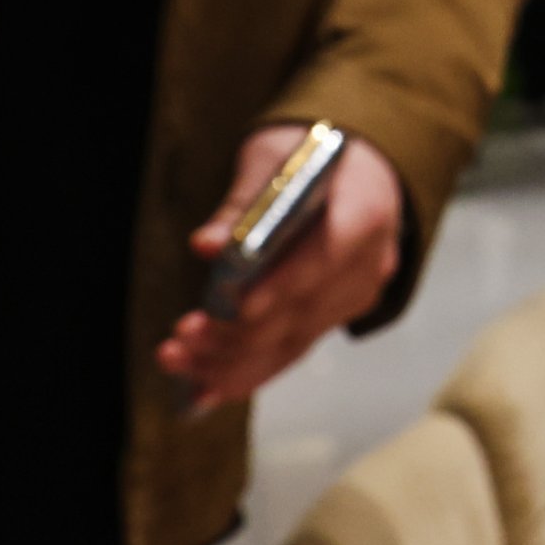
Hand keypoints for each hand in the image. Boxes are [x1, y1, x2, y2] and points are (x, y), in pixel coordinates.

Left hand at [158, 128, 406, 412]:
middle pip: (305, 312)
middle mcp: (369, 265)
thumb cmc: (308, 155)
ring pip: (293, 342)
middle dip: (240, 333)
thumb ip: (244, 202)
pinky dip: (247, 372)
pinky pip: (291, 351)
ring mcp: (355, 297)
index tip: (236, 308)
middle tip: (182, 336)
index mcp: (365, 214)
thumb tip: (205, 246)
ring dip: (232, 359)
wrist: (355, 167)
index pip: (327, 258)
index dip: (283, 287)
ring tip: (175, 358)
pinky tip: (204, 389)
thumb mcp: (274, 158)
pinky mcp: (334, 317)